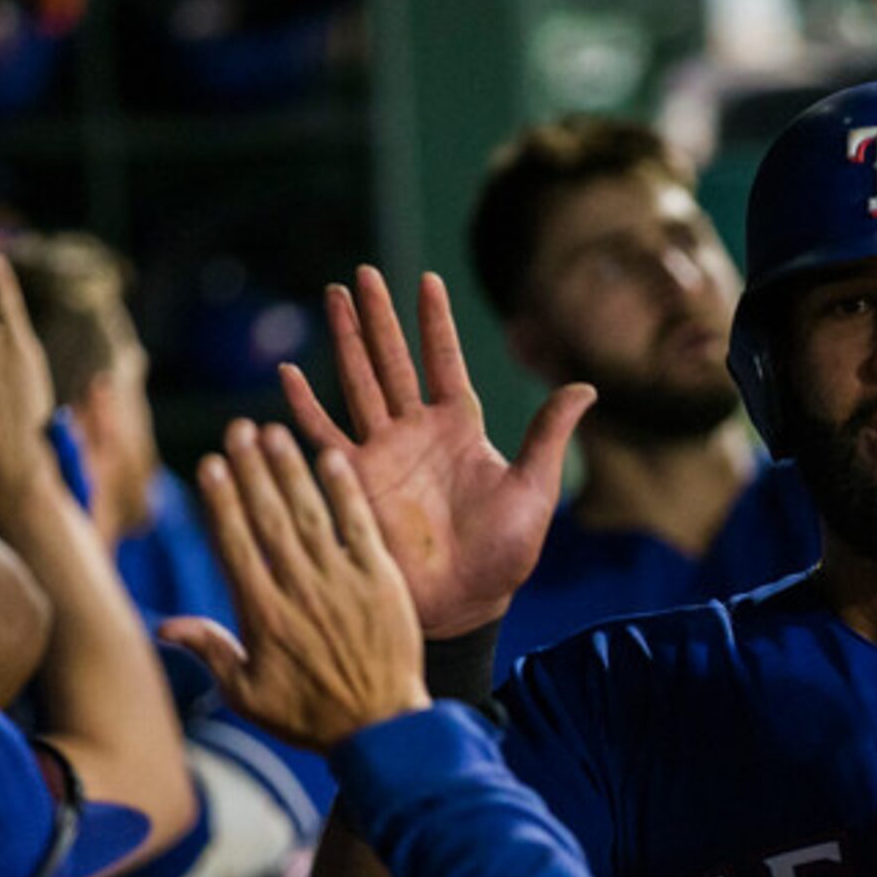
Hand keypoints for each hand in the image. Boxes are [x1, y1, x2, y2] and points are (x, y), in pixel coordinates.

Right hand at [161, 421, 428, 752]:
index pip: (235, 544)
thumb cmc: (309, 715)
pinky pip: (360, 525)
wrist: (381, 728)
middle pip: (269, 517)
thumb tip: (162, 626)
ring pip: (310, 513)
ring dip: (290, 470)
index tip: (210, 463)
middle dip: (251, 469)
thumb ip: (210, 651)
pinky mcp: (381, 580)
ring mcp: (341, 582)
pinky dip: (345, 491)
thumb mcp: (248, 694)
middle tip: (238, 428)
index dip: (221, 501)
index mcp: (263, 614)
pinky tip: (331, 457)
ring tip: (274, 432)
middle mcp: (299, 590)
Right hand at [280, 268, 592, 638]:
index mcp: (460, 429)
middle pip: (393, 360)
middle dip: (378, 317)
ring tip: (333, 296)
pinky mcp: (352, 481)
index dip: (435, 323)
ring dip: (345, 340)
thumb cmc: (503, 555)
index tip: (427, 279)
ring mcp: (382, 454)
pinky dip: (304, 405)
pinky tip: (288, 372)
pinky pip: (322, 435)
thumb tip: (588, 386)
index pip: (444, 362)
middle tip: (361, 272)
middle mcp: (417, 433)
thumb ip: (549, 435)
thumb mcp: (534, 490)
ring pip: (358, 382)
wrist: (463, 603)